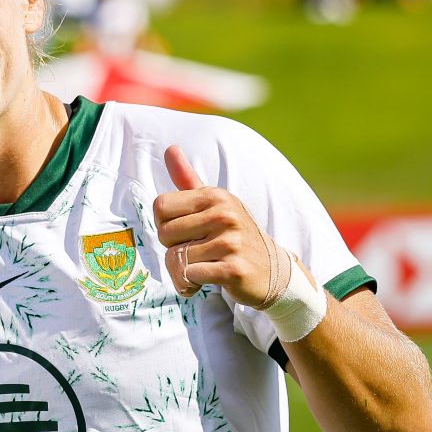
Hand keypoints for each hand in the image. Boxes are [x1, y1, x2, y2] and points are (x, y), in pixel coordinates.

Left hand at [153, 146, 295, 306]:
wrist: (271, 271)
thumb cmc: (232, 235)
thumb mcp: (214, 204)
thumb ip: (188, 179)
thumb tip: (170, 148)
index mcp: (215, 196)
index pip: (160, 207)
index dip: (164, 224)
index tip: (184, 232)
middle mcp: (224, 214)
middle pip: (164, 234)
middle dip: (174, 249)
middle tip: (198, 251)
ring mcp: (231, 241)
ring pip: (175, 260)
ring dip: (182, 271)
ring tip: (205, 266)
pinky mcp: (234, 269)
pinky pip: (190, 276)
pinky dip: (191, 284)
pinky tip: (209, 279)